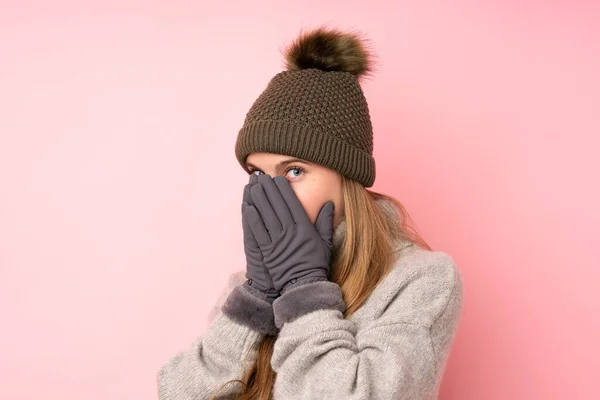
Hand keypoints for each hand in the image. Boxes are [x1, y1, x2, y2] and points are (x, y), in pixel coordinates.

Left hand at [244, 174, 334, 292]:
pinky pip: (258, 231)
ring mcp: (278, 241)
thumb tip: (329, 204)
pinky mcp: (267, 251)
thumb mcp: (325, 242)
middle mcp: (291, 231)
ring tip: (252, 186)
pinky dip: (252, 217)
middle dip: (268, 189)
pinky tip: (247, 206)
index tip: (277, 179)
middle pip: (277, 205)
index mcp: (304, 228)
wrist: (304, 286)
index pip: (292, 203)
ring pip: (265, 214)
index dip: (283, 189)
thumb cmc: (315, 264)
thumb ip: (326, 222)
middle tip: (261, 177)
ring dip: (258, 198)